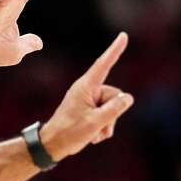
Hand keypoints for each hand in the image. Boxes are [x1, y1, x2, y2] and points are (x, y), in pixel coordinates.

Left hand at [42, 33, 133, 159]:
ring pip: (112, 108)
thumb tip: (128, 98)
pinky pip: (107, 115)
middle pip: (114, 96)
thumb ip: (115, 109)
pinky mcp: (89, 109)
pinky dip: (103, 127)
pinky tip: (93, 136)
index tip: (123, 36)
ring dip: (107, 124)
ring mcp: (89, 100)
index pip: (103, 65)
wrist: (53, 145)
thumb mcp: (96, 122)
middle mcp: (88, 90)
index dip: (114, 51)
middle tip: (97, 127)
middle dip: (112, 114)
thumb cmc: (70, 132)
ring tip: (93, 134)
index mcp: (85, 87)